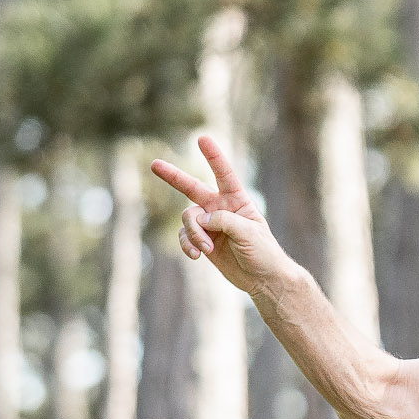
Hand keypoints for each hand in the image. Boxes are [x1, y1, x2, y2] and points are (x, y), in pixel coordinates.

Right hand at [150, 135, 296, 297]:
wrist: (262, 279)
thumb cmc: (263, 253)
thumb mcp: (248, 233)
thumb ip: (223, 221)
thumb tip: (199, 219)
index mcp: (237, 200)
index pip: (224, 174)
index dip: (213, 157)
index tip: (201, 139)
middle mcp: (220, 208)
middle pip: (192, 188)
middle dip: (173, 177)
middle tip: (154, 165)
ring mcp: (209, 224)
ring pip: (188, 219)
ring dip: (193, 233)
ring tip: (206, 249)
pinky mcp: (202, 241)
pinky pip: (185, 237)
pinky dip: (187, 244)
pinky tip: (195, 255)